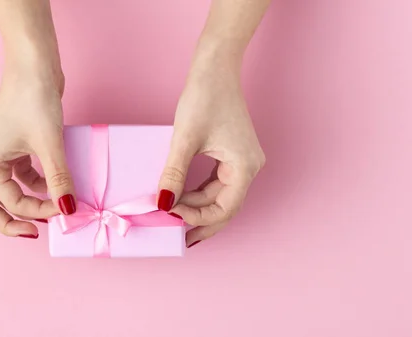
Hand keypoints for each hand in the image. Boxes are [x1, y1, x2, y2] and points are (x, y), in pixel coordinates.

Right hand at [0, 65, 75, 238]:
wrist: (34, 65)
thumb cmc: (33, 99)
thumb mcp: (49, 145)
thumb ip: (58, 180)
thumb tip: (69, 210)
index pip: (9, 201)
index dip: (38, 210)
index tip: (65, 211)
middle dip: (12, 220)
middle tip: (35, 232)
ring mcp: (0, 152)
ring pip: (8, 189)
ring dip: (29, 200)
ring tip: (54, 207)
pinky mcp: (15, 144)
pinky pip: (21, 173)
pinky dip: (37, 182)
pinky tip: (56, 184)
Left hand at [157, 63, 265, 247]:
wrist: (215, 68)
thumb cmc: (205, 97)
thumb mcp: (185, 139)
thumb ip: (174, 174)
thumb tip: (162, 204)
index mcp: (244, 167)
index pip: (225, 209)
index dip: (198, 218)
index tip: (171, 216)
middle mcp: (248, 168)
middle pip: (224, 207)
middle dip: (199, 221)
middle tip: (174, 236)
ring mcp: (241, 162)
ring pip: (218, 197)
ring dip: (196, 208)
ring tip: (173, 219)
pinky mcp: (231, 155)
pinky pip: (215, 183)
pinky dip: (197, 193)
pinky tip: (181, 199)